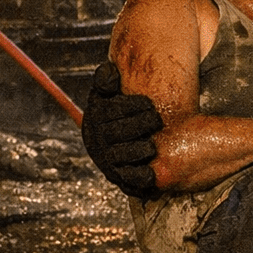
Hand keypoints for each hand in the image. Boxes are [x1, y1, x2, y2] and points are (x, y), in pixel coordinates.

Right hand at [80, 61, 161, 197]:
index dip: (130, 107)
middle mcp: (97, 141)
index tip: (149, 104)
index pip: (110, 111)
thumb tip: (109, 73)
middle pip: (115, 134)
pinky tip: (151, 174)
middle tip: (157, 120)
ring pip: (119, 157)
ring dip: (136, 152)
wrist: (120, 140)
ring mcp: (106, 160)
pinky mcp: (118, 177)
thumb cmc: (119, 110)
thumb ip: (106, 79)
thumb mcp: (109, 92)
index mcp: (95, 118)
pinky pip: (126, 179)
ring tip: (152, 147)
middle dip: (138, 126)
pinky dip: (137, 178)